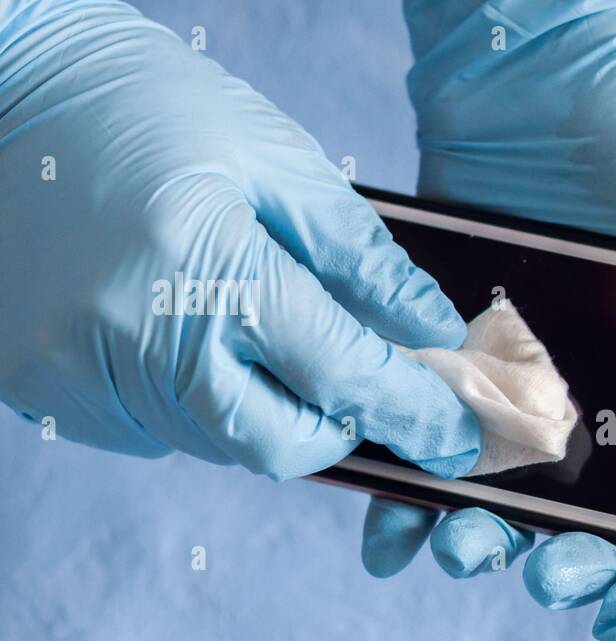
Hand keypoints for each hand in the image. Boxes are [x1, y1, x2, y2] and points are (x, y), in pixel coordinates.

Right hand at [0, 0, 479, 479]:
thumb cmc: (146, 105)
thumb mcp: (275, 160)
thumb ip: (362, 259)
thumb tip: (431, 333)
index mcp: (205, 267)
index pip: (341, 375)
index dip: (413, 412)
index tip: (456, 438)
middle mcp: (136, 338)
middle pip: (278, 444)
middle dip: (333, 424)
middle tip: (349, 375)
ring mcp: (77, 372)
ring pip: (215, 442)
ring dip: (262, 408)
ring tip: (252, 326)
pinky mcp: (39, 385)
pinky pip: (150, 428)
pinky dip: (191, 399)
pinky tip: (178, 329)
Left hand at [361, 0, 615, 640]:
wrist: (547, 76)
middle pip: (596, 533)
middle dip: (573, 572)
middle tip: (550, 570)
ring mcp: (534, 399)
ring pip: (509, 510)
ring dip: (486, 549)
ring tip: (465, 546)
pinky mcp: (461, 370)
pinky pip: (432, 454)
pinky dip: (404, 507)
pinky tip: (392, 535)